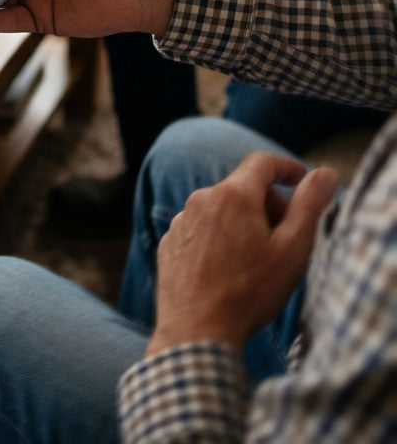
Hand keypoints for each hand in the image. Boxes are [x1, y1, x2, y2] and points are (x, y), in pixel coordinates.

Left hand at [146, 152, 338, 355]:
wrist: (197, 331)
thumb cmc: (250, 292)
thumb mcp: (292, 249)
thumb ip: (309, 205)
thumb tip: (324, 173)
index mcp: (232, 195)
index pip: (262, 162)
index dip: (286, 167)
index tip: (301, 179)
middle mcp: (200, 199)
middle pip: (242, 188)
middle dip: (268, 205)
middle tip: (284, 239)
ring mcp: (181, 221)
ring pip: (220, 211)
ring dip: (242, 224)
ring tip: (256, 262)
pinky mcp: (169, 243)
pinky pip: (201, 230)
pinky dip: (218, 240)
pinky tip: (228, 272)